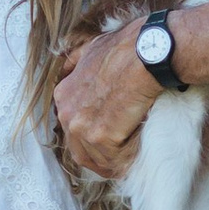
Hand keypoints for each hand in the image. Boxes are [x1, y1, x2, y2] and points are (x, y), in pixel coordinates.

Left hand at [53, 21, 161, 177]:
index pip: (71, 128)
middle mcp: (67, 115)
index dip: (89, 137)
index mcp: (63, 96)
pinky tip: (138, 154)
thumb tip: (68, 68)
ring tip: (131, 159)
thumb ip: (76, 63)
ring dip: (114, 161)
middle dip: (99, 156)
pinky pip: (115, 160)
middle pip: (80, 150)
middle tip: (118, 158)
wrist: (145, 55)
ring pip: (98, 159)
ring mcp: (83, 128)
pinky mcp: (102, 137)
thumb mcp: (90, 49)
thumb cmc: (125, 49)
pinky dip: (127, 160)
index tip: (106, 140)